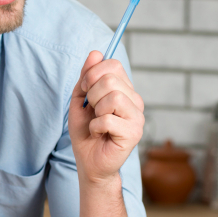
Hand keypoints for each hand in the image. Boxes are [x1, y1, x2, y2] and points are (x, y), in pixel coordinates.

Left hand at [69, 50, 144, 184]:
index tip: (85, 89)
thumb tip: (96, 53)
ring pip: (113, 97)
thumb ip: (87, 77)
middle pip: (111, 79)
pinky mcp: (134, 133)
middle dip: (91, 93)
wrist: (89, 163)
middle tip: (91, 110)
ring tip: (97, 123)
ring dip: (95, 111)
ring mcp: (137, 117)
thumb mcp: (80, 100)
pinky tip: (99, 134)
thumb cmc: (86, 133)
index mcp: (125, 90)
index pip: (113, 64)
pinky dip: (95, 127)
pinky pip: (108, 119)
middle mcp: (135, 101)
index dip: (92, 73)